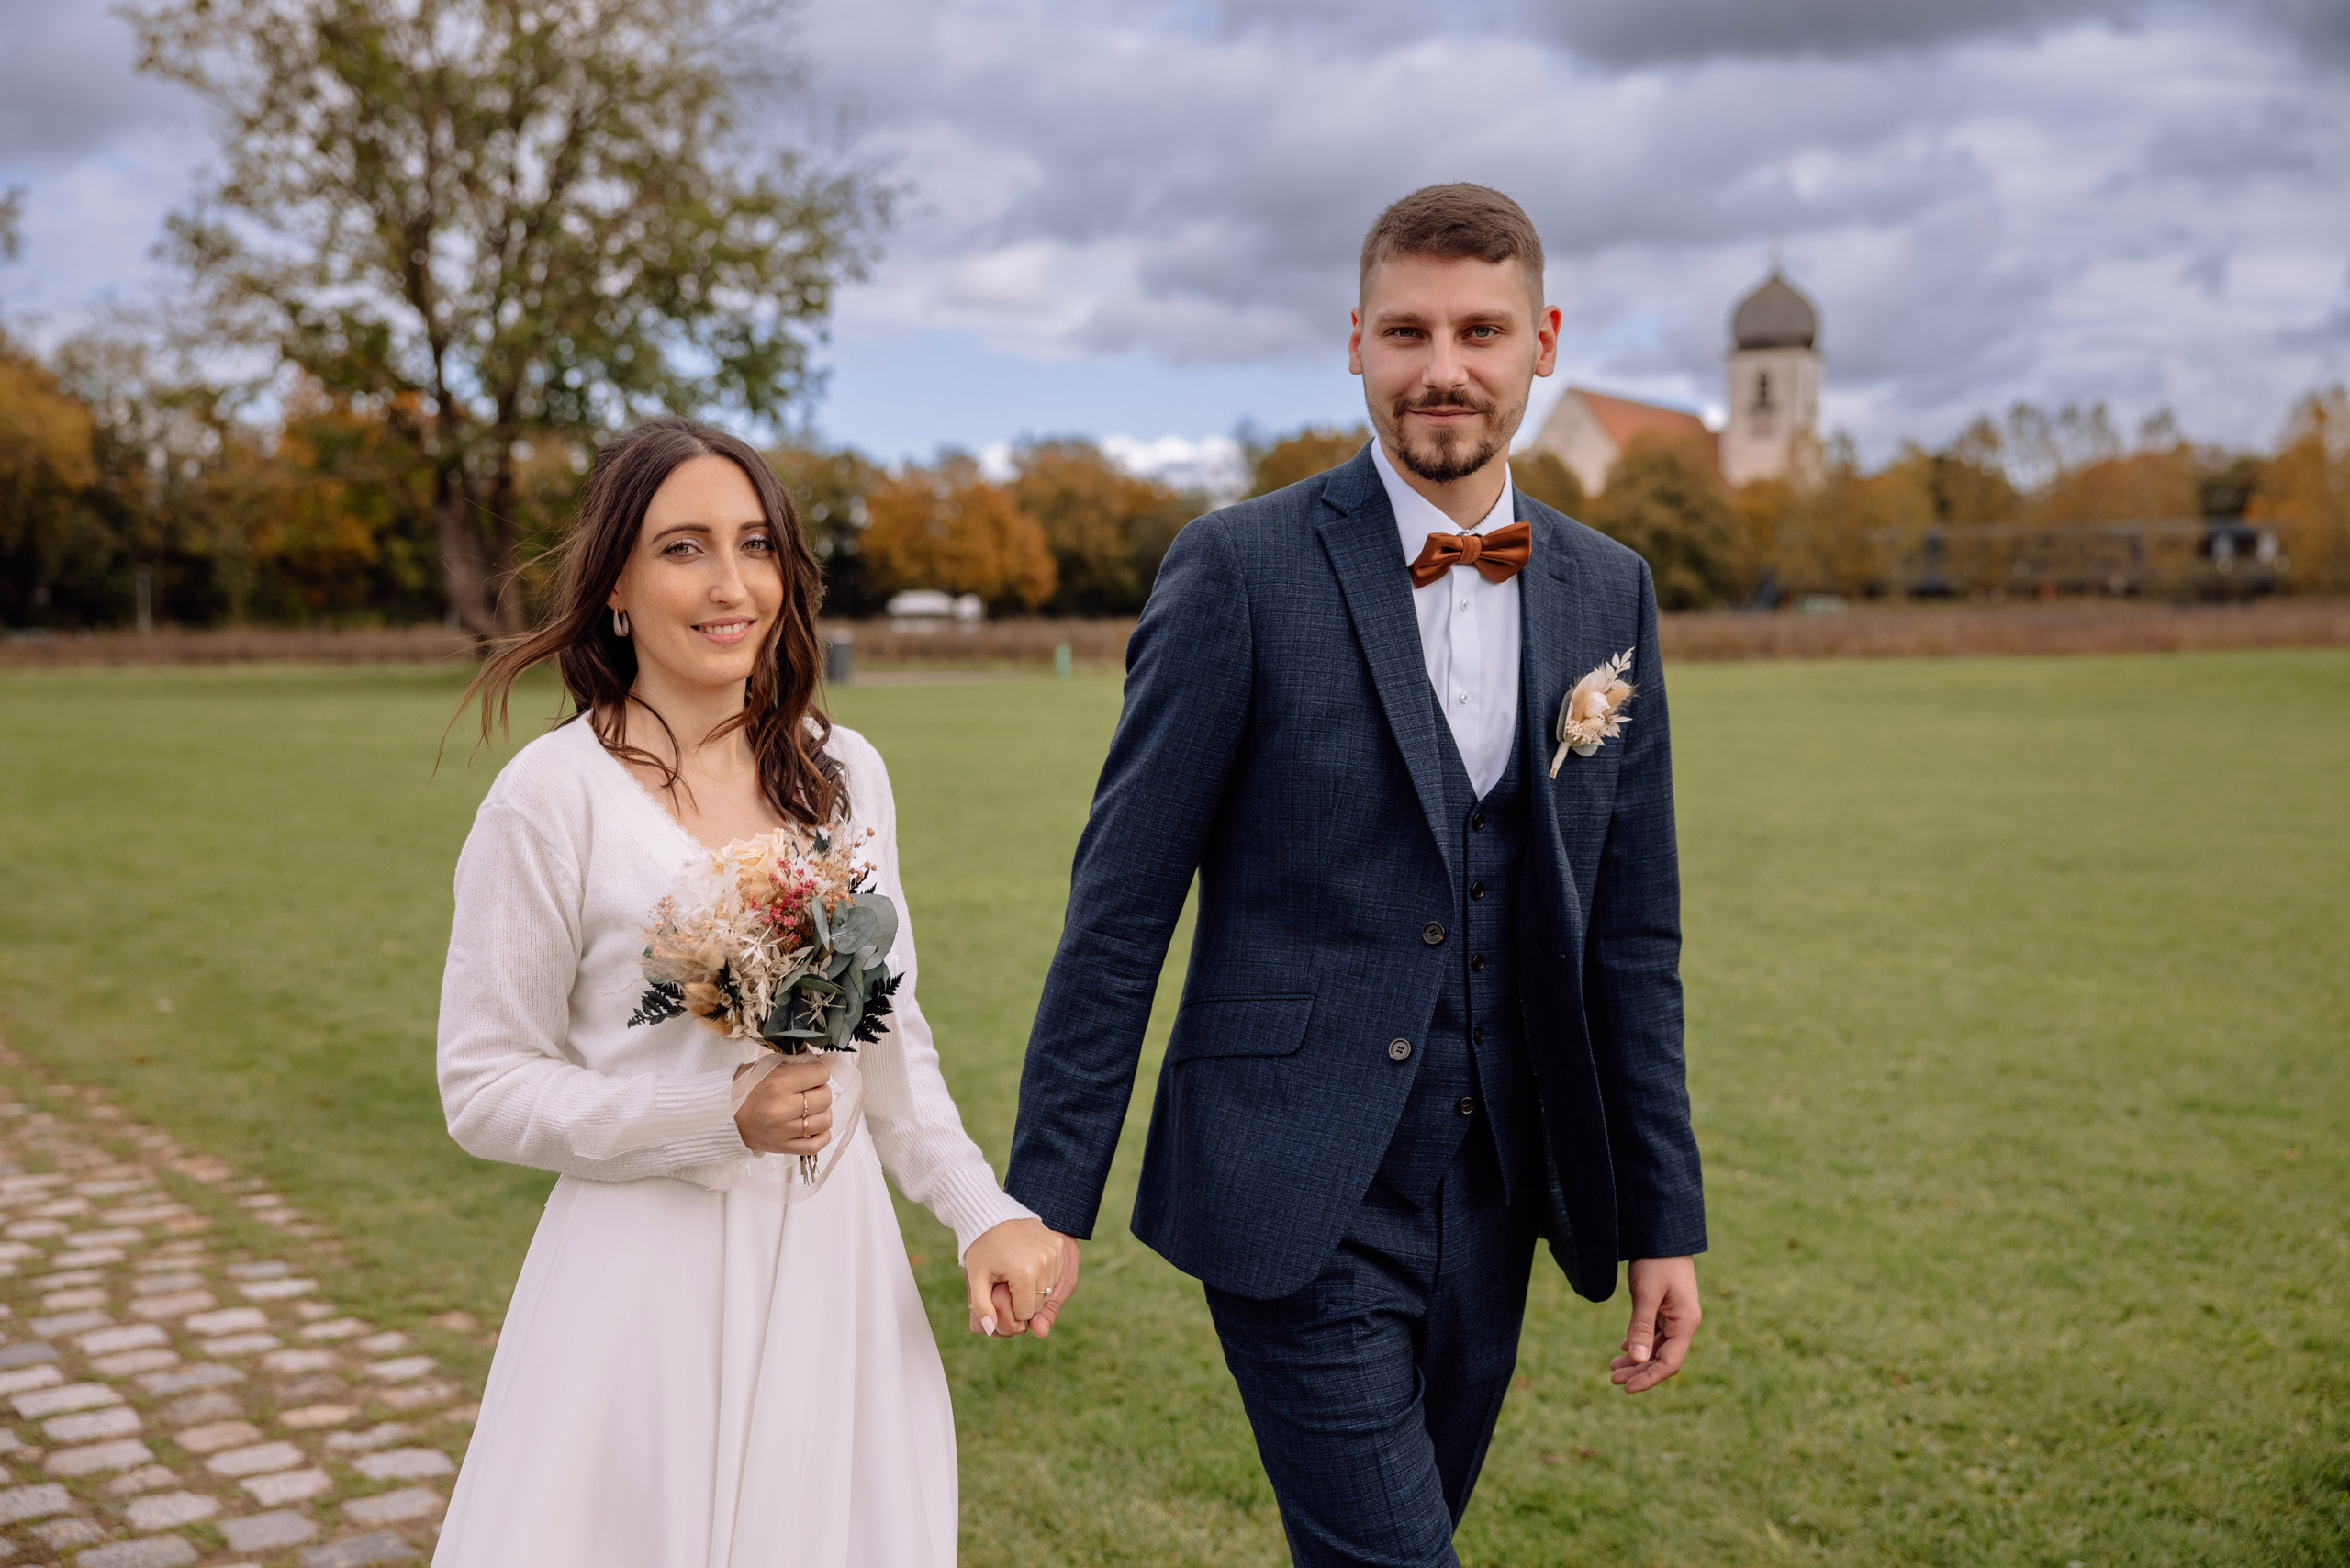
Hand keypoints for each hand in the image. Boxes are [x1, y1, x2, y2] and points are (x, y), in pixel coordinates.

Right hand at [733, 1055, 833, 1156]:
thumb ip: (795, 1064)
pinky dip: (821, 1135)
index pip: (821, 1074)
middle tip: (809, 1090)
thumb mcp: (766, 1066)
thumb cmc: (742, 1088)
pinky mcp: (783, 1147)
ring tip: (810, 1108)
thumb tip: (822, 1063)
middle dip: (821, 1090)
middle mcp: (782, 1108)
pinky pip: (816, 1145)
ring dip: (821, 1112)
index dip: (820, 1071)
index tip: (814, 1073)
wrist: (720, 1114)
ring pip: (825, 1121)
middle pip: (825, 1097)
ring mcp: (783, 1130)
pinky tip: (813, 1126)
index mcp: (778, 1083)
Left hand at [962, 1220, 1073, 1337]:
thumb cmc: (982, 1248)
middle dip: (1023, 1299)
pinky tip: (1028, 1262)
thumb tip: (990, 1329)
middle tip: (1007, 1280)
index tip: (1001, 1290)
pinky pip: (1055, 1274)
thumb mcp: (977, 1279)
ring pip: (1048, 1290)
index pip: (1025, 1313)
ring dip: (1034, 1287)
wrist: (993, 1214)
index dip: (1011, 1307)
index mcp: (1024, 1273)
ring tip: (1017, 1269)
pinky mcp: (1058, 1246)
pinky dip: (1043, 1274)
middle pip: (1039, 1303)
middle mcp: (1044, 1263)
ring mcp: (1054, 1254)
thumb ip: (983, 1307)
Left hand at [1610, 1255, 1700, 1392]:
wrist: (1663, 1233)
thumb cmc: (1657, 1261)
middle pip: (1663, 1359)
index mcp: (1685, 1323)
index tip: (1626, 1388)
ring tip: (1613, 1366)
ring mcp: (1676, 1316)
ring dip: (1637, 1359)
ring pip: (1657, 1347)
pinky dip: (1640, 1342)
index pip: (1669, 1363)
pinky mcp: (1667, 1308)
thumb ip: (1642, 1327)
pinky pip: (1655, 1333)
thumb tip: (1639, 1360)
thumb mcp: (1646, 1294)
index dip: (1648, 1379)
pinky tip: (1625, 1348)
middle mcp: (1684, 1323)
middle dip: (1639, 1371)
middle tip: (1612, 1378)